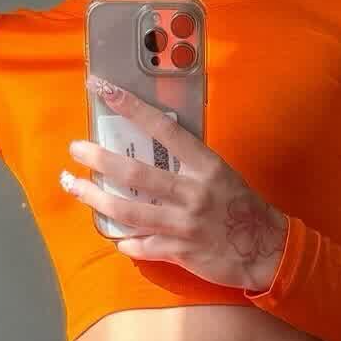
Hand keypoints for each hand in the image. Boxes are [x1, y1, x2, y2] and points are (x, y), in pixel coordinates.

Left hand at [59, 80, 287, 290]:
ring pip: (130, 211)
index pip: (164, 129)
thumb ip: (188, 163)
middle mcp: (193, 192)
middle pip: (137, 173)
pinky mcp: (181, 251)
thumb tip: (151, 148)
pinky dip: (126, 241)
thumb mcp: (220, 175)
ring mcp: (185, 224)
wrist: (266, 250)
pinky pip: (143, 246)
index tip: (104, 90)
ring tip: (74, 187)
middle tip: (75, 150)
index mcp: (205, 165)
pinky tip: (115, 236)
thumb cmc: (241, 208)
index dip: (132, 108)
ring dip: (96, 199)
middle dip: (100, 160)